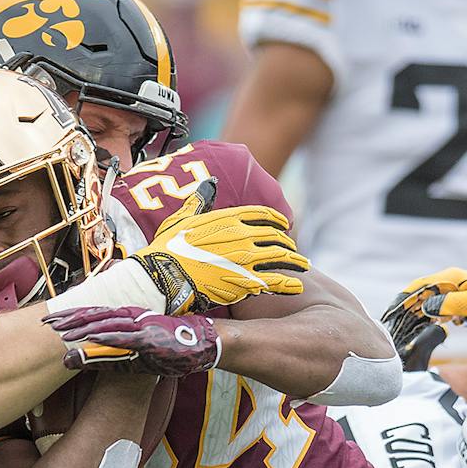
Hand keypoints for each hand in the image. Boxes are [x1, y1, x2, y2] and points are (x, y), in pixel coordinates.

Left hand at [49, 307, 218, 378]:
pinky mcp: (148, 337)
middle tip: (45, 321)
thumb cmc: (167, 348)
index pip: (92, 314)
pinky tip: (90, 337)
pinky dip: (106, 337)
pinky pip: (124, 337)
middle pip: (92, 315)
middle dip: (68, 319)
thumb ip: (113, 354)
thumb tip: (86, 361)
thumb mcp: (136, 352)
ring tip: (61, 331)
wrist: (199, 344)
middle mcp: (129, 317)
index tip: (49, 319)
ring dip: (82, 328)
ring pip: (104, 324)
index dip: (69, 315)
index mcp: (126, 318)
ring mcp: (138, 326)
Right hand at [135, 181, 307, 313]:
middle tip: (293, 250)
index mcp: (228, 219)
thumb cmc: (167, 248)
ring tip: (303, 266)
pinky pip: (275, 281)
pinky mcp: (246, 283)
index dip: (277, 220)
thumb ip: (200, 199)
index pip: (262, 215)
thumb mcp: (182, 218)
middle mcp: (242, 236)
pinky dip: (289, 284)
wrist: (163, 276)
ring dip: (294, 262)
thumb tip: (210, 181)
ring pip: (280, 257)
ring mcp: (246, 259)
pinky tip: (297, 286)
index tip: (284, 225)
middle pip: (275, 237)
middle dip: (286, 243)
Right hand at [385, 267, 466, 370]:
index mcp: (451, 279)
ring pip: (426, 301)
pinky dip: (426, 317)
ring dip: (414, 314)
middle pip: (419, 294)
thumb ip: (451, 304)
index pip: (419, 286)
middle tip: (391, 324)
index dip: (403, 299)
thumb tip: (427, 307)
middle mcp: (449, 282)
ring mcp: (453, 292)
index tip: (391, 312)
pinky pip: (436, 308)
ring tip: (400, 328)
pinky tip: (420, 328)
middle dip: (404, 308)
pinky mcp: (457, 302)